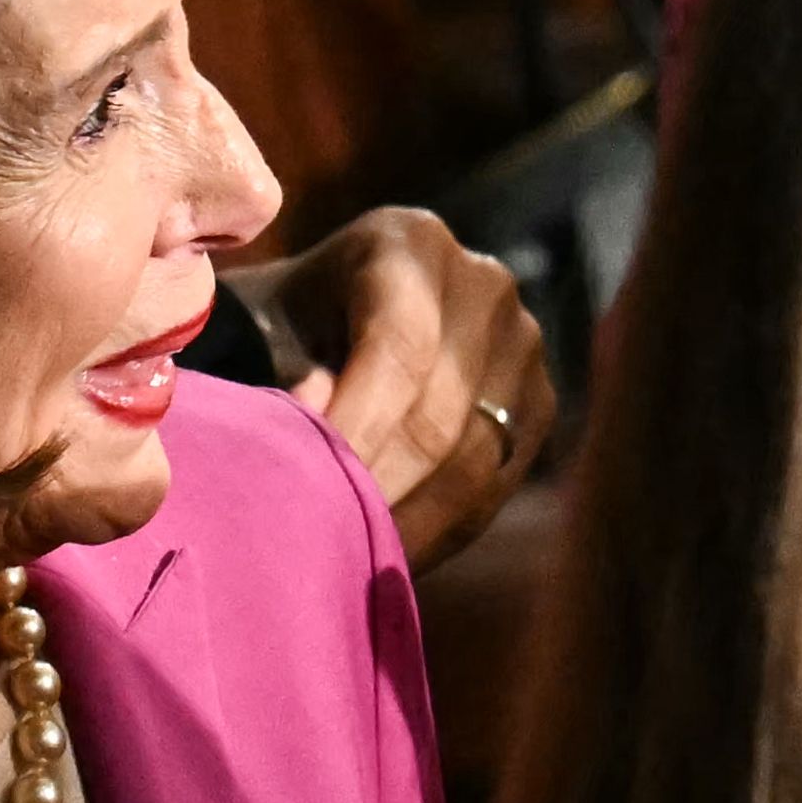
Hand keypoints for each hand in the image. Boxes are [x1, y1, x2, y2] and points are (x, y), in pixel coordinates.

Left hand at [224, 207, 557, 571]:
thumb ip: (281, 367)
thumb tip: (314, 423)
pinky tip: (386, 553)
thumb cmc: (280, 324)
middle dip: (376, 490)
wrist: (337, 320)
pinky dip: (438, 531)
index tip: (306, 497)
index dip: (357, 430)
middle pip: (441, 415)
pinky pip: (495, 488)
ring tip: (347, 559)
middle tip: (320, 546)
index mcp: (410, 244)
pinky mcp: (538, 406)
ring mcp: (524, 346)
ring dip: (407, 523)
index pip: (400, 349)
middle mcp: (485, 285)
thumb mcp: (263, 325)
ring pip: (475, 463)